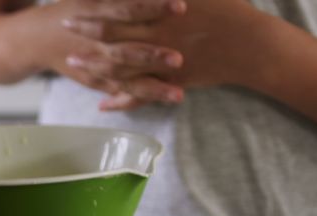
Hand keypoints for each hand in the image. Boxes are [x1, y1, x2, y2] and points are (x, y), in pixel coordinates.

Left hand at [63, 0, 264, 108]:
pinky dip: (121, 100)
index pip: (121, 6)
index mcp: (164, 11)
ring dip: (93, 64)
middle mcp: (158, 36)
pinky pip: (140, 94)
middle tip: (63, 26)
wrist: (252, 46)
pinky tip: (103, 104)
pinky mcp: (170, 82)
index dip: (97, 3)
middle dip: (86, 30)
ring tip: (71, 63)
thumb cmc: (231, 11)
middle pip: (112, 34)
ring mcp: (162, 61)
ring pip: (119, 66)